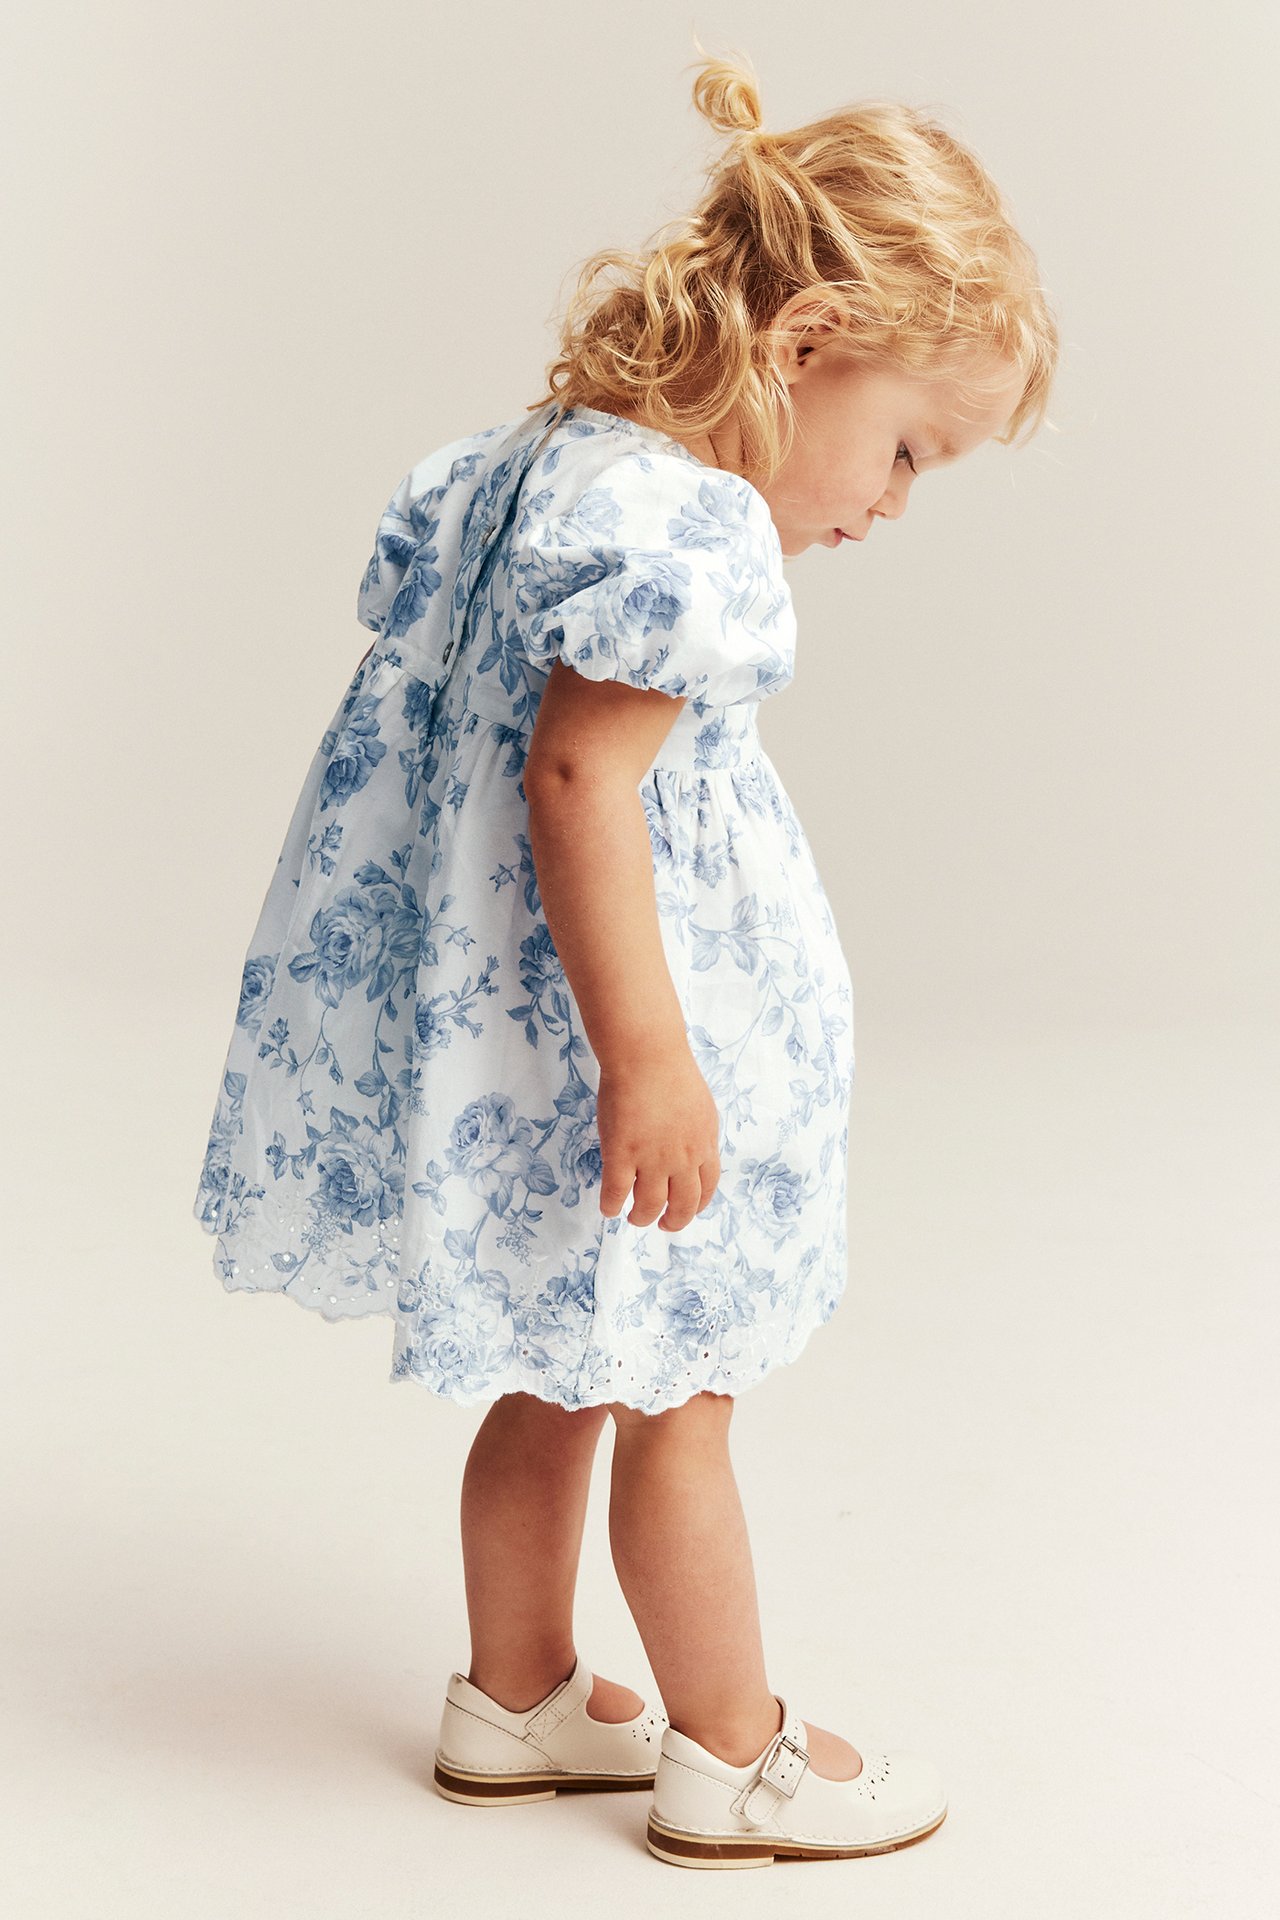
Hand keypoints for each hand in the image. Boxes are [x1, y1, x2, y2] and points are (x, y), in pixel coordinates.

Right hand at [595, 1043, 721, 1230]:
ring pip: (649, 1206)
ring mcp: (651, 1159)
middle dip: (672, 1221)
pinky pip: (616, 1193)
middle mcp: (682, 1158)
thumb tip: (695, 1150)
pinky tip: (609, 1209)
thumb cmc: (671, 1071)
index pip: (707, 1188)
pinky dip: (612, 1206)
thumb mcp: (700, 1107)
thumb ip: (698, 1134)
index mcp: (704, 1145)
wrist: (647, 1055)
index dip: (695, 1206)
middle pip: (683, 1206)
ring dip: (641, 1217)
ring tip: (633, 1217)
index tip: (685, 1210)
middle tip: (661, 1224)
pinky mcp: (621, 1154)